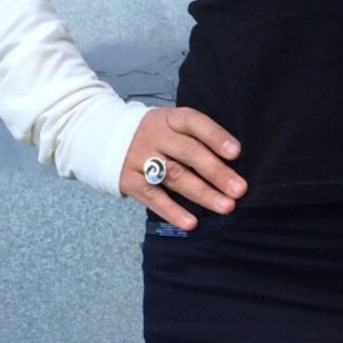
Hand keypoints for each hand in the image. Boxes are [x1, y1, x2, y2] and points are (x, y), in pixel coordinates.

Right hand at [119, 106, 246, 226]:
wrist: (103, 136)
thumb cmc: (153, 135)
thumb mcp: (171, 125)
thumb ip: (196, 139)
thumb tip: (233, 164)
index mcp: (170, 119)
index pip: (194, 123)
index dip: (215, 137)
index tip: (236, 153)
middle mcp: (155, 136)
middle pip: (188, 153)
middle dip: (216, 172)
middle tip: (239, 189)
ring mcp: (140, 158)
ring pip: (175, 176)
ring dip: (202, 193)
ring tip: (226, 206)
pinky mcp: (130, 180)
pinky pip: (153, 197)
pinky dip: (172, 211)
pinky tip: (191, 223)